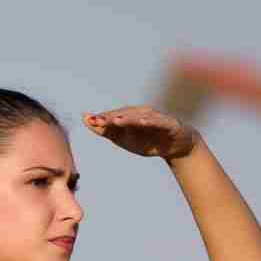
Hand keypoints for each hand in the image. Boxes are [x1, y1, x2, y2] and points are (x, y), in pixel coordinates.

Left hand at [83, 106, 198, 159]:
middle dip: (112, 117)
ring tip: (116, 121)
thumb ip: (104, 130)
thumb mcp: (123, 138)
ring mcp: (156, 118)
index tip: (91, 121)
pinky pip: (159, 122)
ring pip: (140, 117)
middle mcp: (142, 114)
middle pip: (125, 114)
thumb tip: (84, 117)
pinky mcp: (168, 124)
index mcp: (130, 116)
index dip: (103, 119)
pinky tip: (143, 122)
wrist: (175, 146)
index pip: (114, 116)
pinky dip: (151, 121)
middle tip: (99, 121)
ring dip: (128, 118)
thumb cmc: (147, 140)